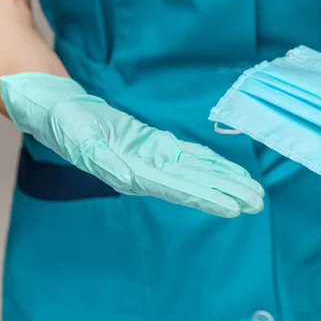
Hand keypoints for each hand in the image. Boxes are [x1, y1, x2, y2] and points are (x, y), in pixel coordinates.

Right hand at [0, 73, 264, 217]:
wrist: (63, 112)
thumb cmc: (68, 127)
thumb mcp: (81, 141)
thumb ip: (105, 161)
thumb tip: (129, 178)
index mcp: (134, 173)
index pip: (178, 189)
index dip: (207, 198)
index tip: (234, 208)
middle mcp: (150, 170)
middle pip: (196, 183)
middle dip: (227, 192)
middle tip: (257, 202)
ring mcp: (154, 157)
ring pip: (197, 170)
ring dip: (225, 179)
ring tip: (252, 190)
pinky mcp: (156, 143)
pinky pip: (188, 154)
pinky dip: (210, 161)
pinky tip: (228, 169)